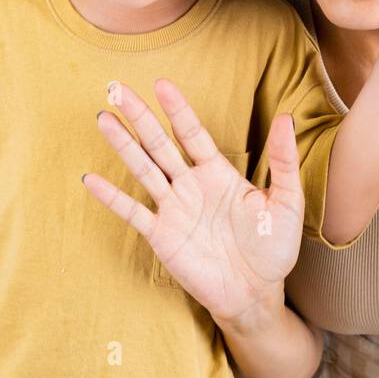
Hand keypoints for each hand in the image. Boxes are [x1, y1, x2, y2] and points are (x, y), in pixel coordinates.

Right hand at [84, 78, 304, 326]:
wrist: (256, 293)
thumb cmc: (274, 247)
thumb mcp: (286, 202)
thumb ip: (283, 161)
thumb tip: (286, 118)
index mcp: (218, 173)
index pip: (193, 134)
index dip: (178, 110)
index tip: (162, 84)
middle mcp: (191, 185)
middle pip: (160, 144)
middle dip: (140, 117)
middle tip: (118, 91)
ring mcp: (174, 209)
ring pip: (143, 170)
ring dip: (123, 146)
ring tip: (104, 120)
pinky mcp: (162, 236)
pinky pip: (133, 212)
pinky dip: (112, 198)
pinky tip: (92, 180)